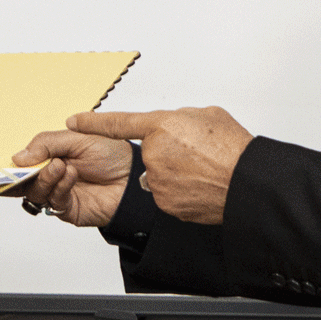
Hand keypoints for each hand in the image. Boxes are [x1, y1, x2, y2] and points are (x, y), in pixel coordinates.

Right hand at [9, 130, 135, 226]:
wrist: (135, 176)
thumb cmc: (113, 154)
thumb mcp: (77, 138)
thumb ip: (46, 144)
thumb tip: (18, 157)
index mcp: (52, 156)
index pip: (24, 162)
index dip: (14, 163)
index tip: (12, 160)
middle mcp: (53, 176)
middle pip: (24, 180)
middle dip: (24, 173)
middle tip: (30, 164)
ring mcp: (59, 193)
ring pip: (36, 191)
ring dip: (45, 178)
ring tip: (60, 165)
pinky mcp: (68, 209)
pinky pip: (54, 201)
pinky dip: (59, 187)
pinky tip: (70, 175)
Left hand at [69, 108, 252, 224]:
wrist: (246, 183)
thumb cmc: (232, 149)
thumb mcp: (207, 116)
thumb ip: (181, 119)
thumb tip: (174, 126)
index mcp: (161, 126)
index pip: (119, 123)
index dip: (94, 123)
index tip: (74, 122)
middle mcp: (153, 154)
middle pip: (149, 153)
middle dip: (166, 153)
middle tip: (195, 154)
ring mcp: (157, 181)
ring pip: (158, 175)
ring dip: (175, 173)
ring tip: (201, 172)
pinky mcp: (164, 203)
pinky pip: (167, 194)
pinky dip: (181, 191)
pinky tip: (200, 187)